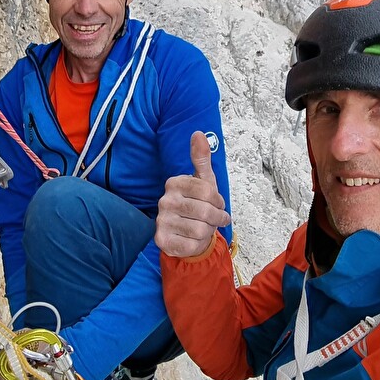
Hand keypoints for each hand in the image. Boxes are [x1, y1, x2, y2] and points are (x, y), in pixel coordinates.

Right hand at [155, 131, 230, 257]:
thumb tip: (198, 133)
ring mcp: (161, 221)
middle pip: (206, 212)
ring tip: (203, 228)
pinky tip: (193, 239)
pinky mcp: (162, 241)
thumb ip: (201, 158)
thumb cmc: (198, 204)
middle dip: (216, 218)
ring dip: (208, 231)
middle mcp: (164, 201)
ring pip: (201, 230)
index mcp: (174, 183)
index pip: (208, 191)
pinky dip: (198, 244)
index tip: (217, 204)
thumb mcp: (204, 180)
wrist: (186, 233)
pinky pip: (192, 245)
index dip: (218, 201)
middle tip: (213, 219)